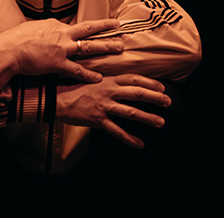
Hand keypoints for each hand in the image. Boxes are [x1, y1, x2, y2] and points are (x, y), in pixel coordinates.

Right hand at [0, 18, 123, 81]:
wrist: (9, 50)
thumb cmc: (14, 39)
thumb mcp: (29, 28)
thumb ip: (40, 29)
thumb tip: (40, 30)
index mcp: (54, 25)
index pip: (70, 26)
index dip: (77, 30)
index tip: (86, 30)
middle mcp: (62, 34)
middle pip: (88, 28)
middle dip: (104, 26)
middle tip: (118, 26)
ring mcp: (62, 48)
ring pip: (89, 46)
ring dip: (106, 46)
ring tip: (120, 48)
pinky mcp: (59, 63)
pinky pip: (77, 70)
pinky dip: (89, 75)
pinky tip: (98, 78)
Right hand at [56, 74, 171, 148]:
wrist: (55, 99)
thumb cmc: (70, 88)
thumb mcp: (89, 78)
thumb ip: (105, 81)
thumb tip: (119, 82)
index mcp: (107, 81)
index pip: (133, 79)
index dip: (149, 83)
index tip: (162, 87)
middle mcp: (108, 92)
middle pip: (136, 94)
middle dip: (155, 98)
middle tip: (167, 102)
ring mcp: (104, 107)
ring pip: (131, 112)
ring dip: (147, 118)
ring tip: (160, 122)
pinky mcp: (98, 120)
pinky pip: (116, 131)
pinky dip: (129, 138)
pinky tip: (139, 144)